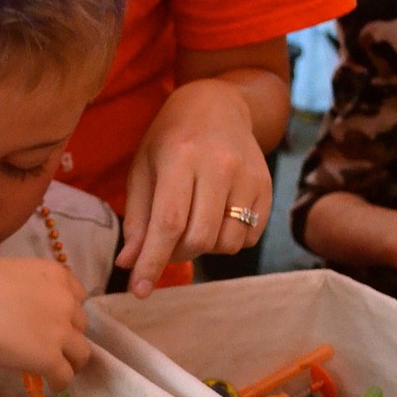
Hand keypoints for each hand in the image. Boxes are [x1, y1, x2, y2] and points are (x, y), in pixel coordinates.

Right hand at [0, 257, 89, 389]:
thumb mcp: (8, 274)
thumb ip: (25, 288)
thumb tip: (18, 306)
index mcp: (55, 275)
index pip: (77, 296)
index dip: (66, 311)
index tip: (55, 320)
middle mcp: (65, 301)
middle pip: (80, 325)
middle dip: (68, 335)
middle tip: (51, 345)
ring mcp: (60, 331)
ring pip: (81, 353)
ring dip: (71, 361)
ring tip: (57, 370)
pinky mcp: (50, 358)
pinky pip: (65, 376)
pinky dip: (59, 382)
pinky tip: (50, 385)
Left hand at [116, 80, 271, 296]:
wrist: (218, 104)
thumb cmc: (170, 138)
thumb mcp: (143, 169)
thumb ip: (137, 218)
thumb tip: (129, 264)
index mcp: (180, 158)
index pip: (168, 223)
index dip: (152, 262)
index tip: (139, 291)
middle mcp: (219, 166)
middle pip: (199, 238)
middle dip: (177, 254)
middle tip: (166, 244)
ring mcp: (249, 176)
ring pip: (227, 243)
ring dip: (204, 249)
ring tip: (192, 225)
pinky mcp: (267, 187)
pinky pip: (249, 237)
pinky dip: (228, 241)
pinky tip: (216, 219)